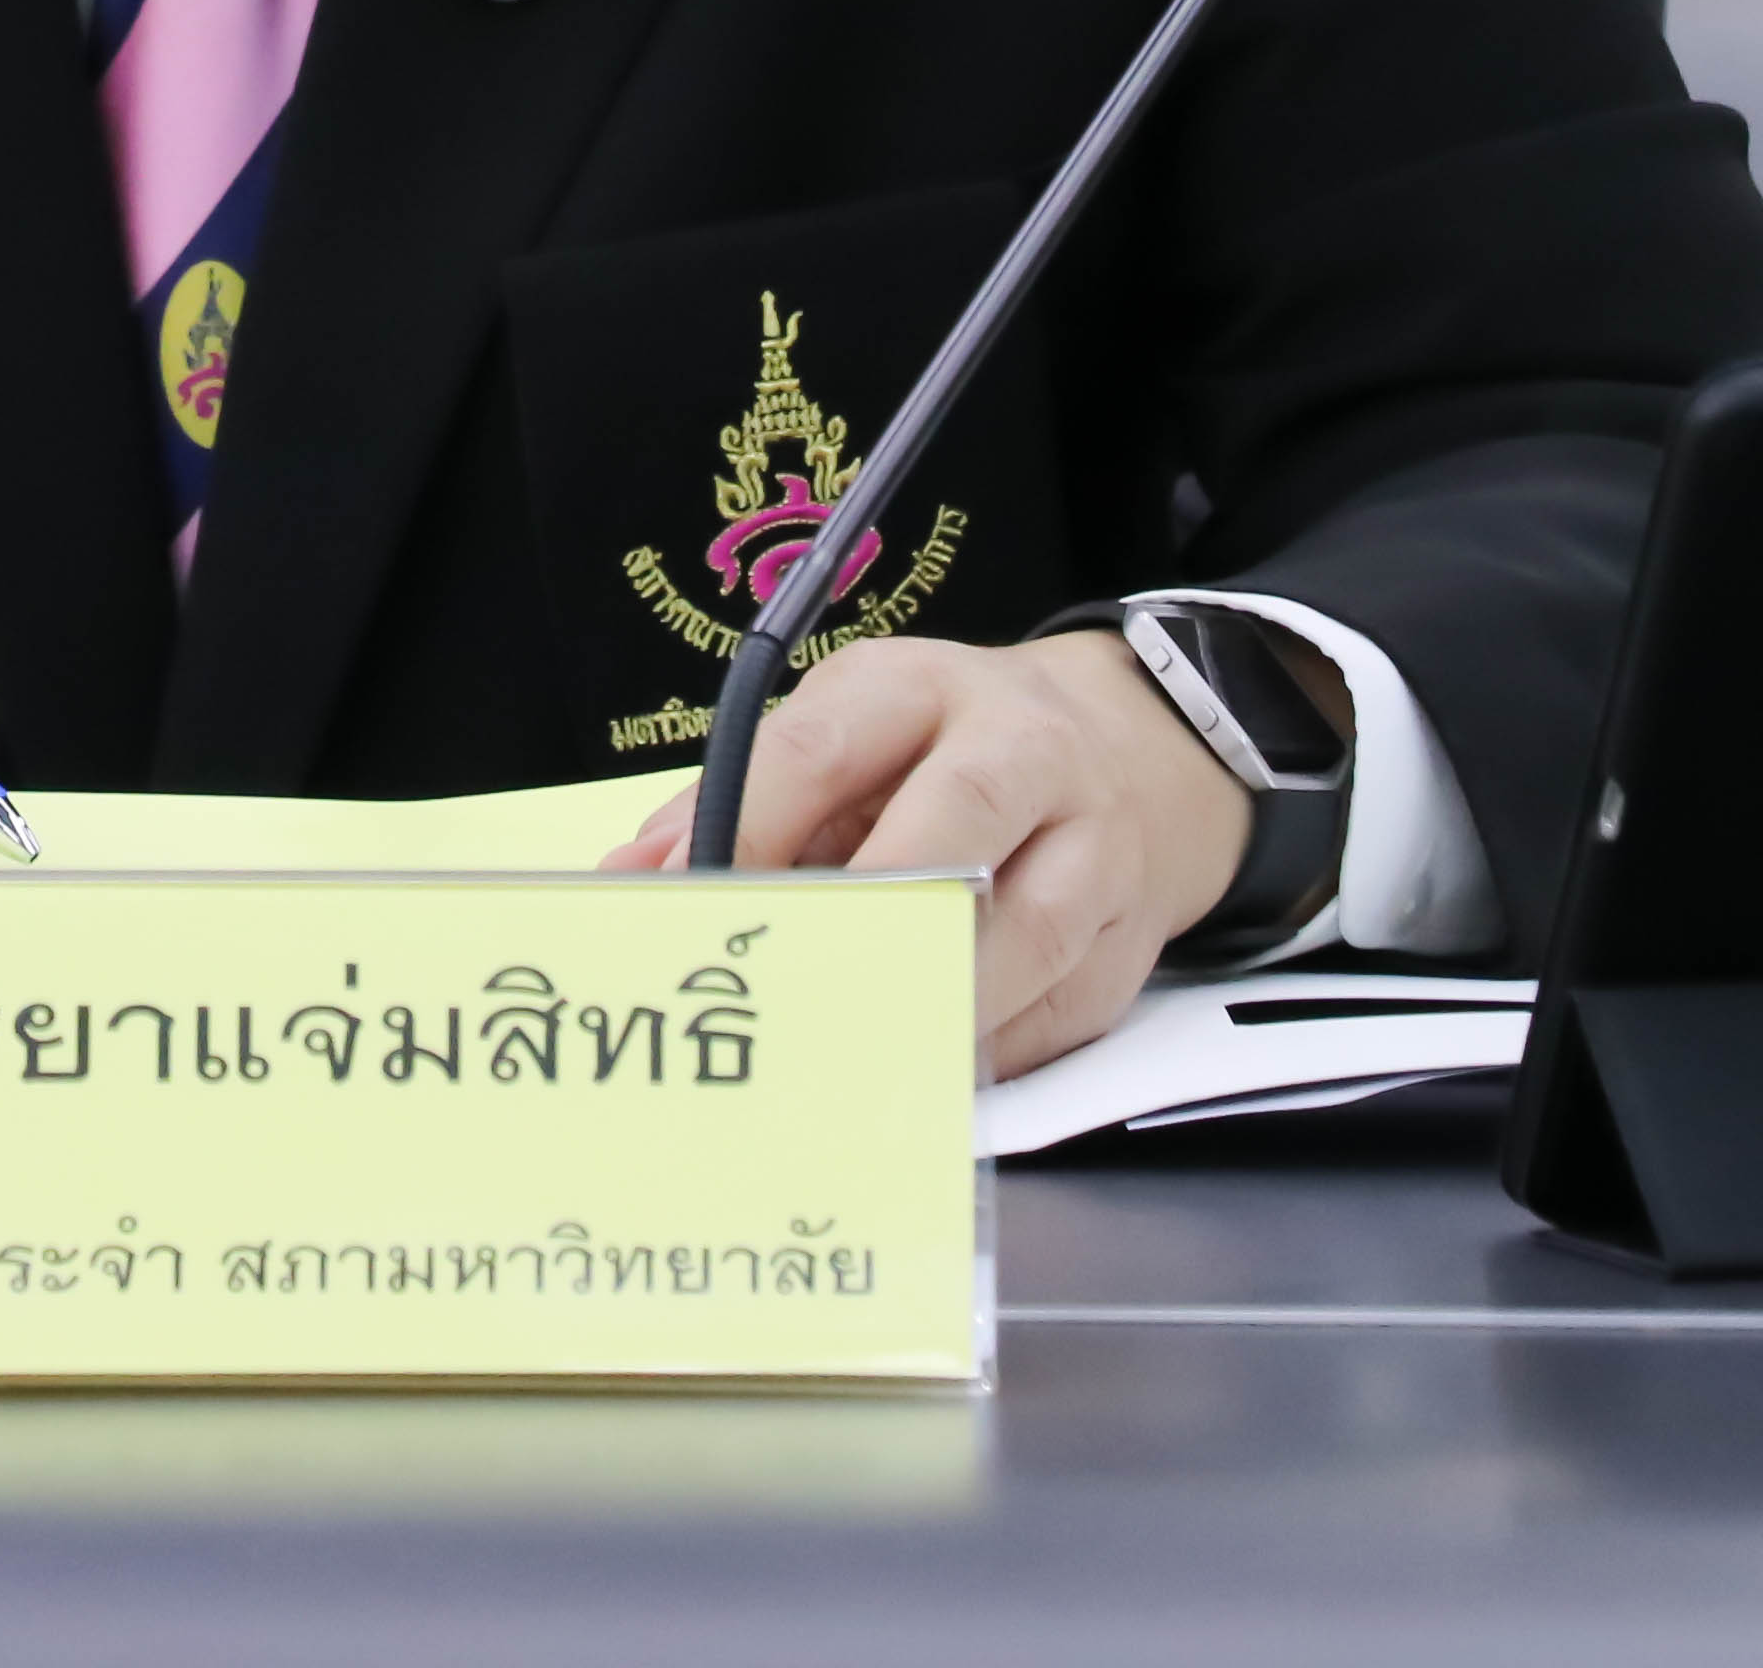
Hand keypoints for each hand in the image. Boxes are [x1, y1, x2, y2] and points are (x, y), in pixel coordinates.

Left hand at [603, 633, 1257, 1076]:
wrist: (1126, 754)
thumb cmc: (942, 753)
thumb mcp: (843, 734)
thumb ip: (737, 803)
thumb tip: (632, 878)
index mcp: (920, 688)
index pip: (821, 748)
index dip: (750, 832)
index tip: (692, 906)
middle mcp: (1023, 750)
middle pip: (958, 819)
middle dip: (867, 911)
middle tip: (789, 988)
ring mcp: (1095, 844)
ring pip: (1029, 930)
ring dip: (934, 1001)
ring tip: (850, 1053)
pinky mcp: (1130, 938)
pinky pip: (1058, 1012)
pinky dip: (987, 1051)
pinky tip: (924, 1075)